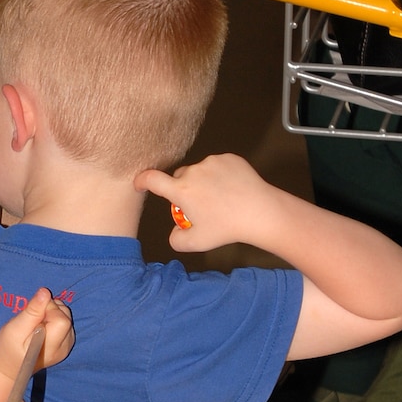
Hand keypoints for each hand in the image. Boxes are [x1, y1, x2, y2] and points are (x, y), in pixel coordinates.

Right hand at [0, 288, 73, 386]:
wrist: (8, 366)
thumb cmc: (7, 348)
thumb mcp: (15, 328)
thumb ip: (31, 311)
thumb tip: (45, 292)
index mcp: (52, 347)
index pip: (61, 318)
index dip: (48, 308)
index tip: (32, 313)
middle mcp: (64, 347)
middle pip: (66, 316)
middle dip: (50, 309)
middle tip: (32, 318)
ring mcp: (66, 346)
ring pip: (66, 316)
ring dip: (51, 313)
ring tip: (35, 323)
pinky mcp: (65, 343)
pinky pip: (64, 322)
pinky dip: (53, 318)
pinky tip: (41, 326)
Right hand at [138, 153, 272, 253]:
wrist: (261, 212)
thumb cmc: (227, 228)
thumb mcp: (197, 243)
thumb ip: (177, 240)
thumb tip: (173, 233)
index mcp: (182, 190)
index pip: (152, 179)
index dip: (142, 181)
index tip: (140, 184)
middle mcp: (194, 172)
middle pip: (179, 177)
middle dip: (183, 188)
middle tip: (198, 205)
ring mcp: (212, 162)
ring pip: (199, 170)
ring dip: (203, 181)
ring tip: (221, 198)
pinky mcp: (229, 158)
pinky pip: (217, 165)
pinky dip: (220, 175)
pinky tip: (232, 189)